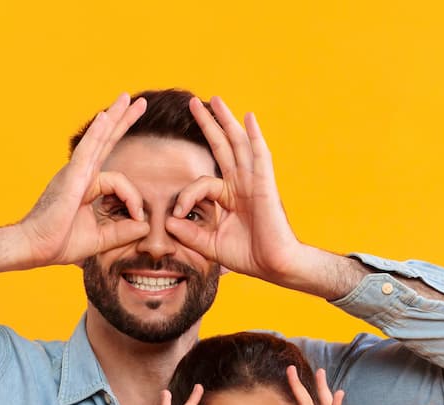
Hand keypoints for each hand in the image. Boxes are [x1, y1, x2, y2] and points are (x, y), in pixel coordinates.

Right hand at [0, 94, 150, 270]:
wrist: (36, 247)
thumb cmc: (61, 243)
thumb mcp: (101, 238)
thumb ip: (124, 231)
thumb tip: (145, 224)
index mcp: (87, 187)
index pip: (119, 180)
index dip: (134, 199)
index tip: (138, 218)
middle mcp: (81, 174)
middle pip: (106, 142)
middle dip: (123, 122)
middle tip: (139, 103)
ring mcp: (75, 172)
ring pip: (100, 140)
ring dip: (116, 118)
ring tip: (128, 98)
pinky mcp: (72, 177)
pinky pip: (87, 151)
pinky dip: (97, 133)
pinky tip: (106, 117)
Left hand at [164, 96, 309, 284]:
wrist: (275, 266)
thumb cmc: (250, 256)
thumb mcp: (211, 245)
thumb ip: (190, 234)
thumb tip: (168, 221)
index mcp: (230, 197)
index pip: (201, 183)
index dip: (186, 196)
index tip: (177, 214)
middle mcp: (242, 185)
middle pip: (223, 147)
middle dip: (208, 125)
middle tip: (194, 103)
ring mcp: (254, 182)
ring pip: (238, 144)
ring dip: (226, 121)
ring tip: (215, 100)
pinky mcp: (265, 185)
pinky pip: (260, 156)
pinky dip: (255, 136)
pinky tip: (249, 118)